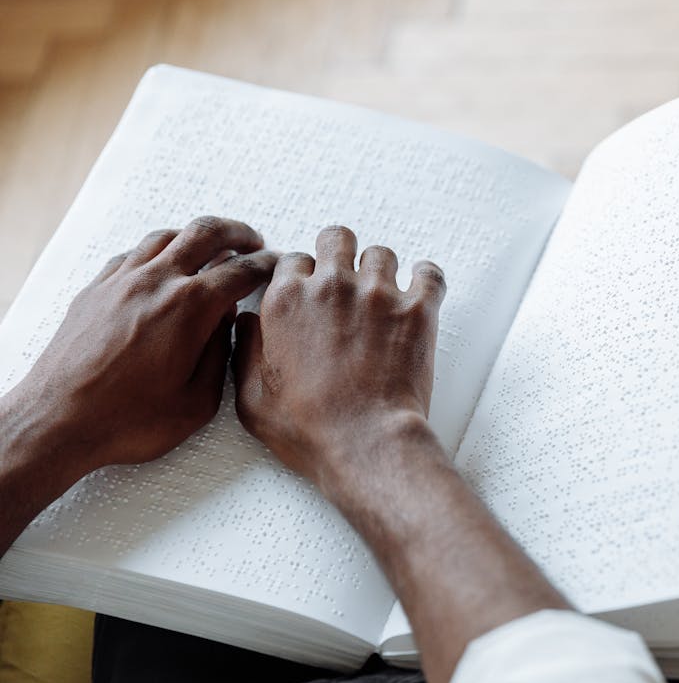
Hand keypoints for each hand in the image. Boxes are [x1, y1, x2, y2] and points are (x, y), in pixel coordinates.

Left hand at [6, 216, 276, 476]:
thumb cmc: (125, 420)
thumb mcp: (198, 402)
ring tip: (210, 248)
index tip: (276, 265)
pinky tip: (162, 266)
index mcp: (190, 308)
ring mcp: (121, 282)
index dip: (266, 265)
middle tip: (252, 242)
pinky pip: (132, 254)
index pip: (241, 270)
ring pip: (166, 236)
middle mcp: (156, 283)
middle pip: (205, 233)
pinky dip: (157, 251)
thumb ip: (220, 356)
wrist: (58, 422)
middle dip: (237, 233)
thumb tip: (226, 325)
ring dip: (195, 237)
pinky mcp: (96, 290)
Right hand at [231, 225, 446, 494]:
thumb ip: (244, 351)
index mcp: (287, 302)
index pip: (292, 260)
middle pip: (336, 239)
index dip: (302, 276)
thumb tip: (245, 323)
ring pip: (380, 254)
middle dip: (338, 252)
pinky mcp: (416, 310)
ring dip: (380, 269)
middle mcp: (331, 287)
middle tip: (345, 275)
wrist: (365, 443)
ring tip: (382, 292)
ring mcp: (377, 294)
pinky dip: (427, 278)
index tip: (310, 289)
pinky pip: (429, 274)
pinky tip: (422, 289)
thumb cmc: (309, 429)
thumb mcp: (252, 398)